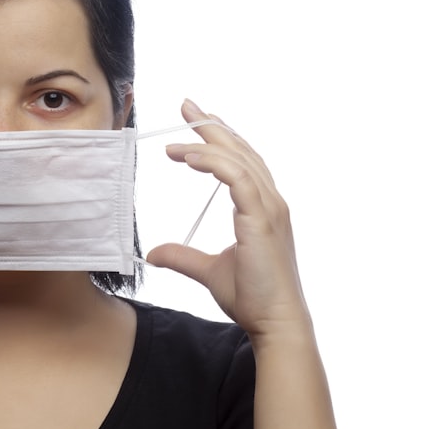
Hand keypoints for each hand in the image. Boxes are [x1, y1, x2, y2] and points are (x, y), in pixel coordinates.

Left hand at [146, 99, 309, 338]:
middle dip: (212, 126)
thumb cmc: (252, 298)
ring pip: (239, 160)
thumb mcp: (208, 271)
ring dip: (207, 143)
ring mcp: (270, 208)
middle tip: (186, 106)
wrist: (273, 321)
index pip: (241, 161)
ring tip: (176, 139)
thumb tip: (154, 252)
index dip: (219, 138)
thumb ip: (183, 257)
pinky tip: (189, 158)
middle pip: (241, 151)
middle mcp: (270, 201)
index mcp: (262, 208)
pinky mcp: (263, 219)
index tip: (194, 120)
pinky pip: (238, 179)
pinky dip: (214, 164)